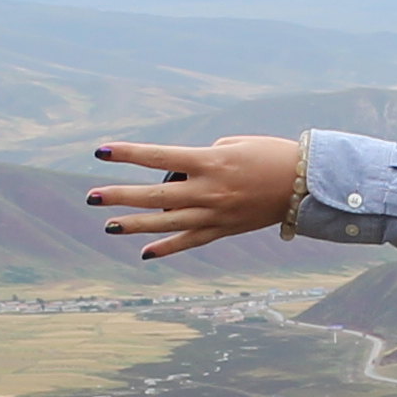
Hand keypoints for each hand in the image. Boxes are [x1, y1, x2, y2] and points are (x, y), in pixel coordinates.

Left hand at [88, 137, 301, 257]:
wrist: (305, 183)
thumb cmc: (271, 154)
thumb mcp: (234, 144)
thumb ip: (202, 157)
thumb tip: (180, 173)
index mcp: (210, 161)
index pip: (158, 156)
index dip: (128, 154)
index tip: (101, 151)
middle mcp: (208, 190)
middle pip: (155, 195)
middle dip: (120, 196)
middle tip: (92, 197)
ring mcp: (215, 214)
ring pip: (167, 223)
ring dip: (135, 225)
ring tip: (109, 226)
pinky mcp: (224, 229)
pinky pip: (190, 241)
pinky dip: (167, 248)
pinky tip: (145, 252)